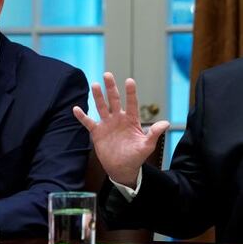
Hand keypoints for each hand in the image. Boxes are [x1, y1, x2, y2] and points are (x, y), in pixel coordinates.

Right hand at [73, 72, 168, 187]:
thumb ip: (154, 133)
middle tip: (108, 74)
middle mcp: (119, 119)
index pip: (132, 103)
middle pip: (114, 100)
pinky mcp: (97, 132)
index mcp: (131, 120)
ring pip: (102, 107)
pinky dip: (82, 116)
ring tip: (95, 85)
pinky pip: (88, 122)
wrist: (122, 169)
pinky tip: (76, 109)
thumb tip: (166, 123)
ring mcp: (107, 124)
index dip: (131, 92)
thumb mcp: (147, 145)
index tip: (129, 81)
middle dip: (111, 88)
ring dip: (98, 97)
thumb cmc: (136, 157)